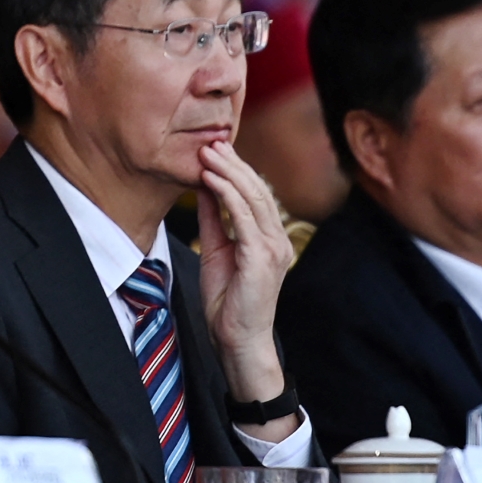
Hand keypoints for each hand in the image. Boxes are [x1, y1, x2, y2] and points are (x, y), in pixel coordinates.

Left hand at [197, 141, 297, 439]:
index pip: (256, 194)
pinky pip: (246, 218)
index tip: (216, 148)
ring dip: (230, 172)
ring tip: (210, 152)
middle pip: (258, 190)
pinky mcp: (262, 259)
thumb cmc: (228, 303)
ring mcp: (273, 249)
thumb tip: (204, 189)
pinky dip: (228, 195)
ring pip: (254, 198)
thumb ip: (213, 221)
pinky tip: (213, 179)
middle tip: (212, 141)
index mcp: (269, 238)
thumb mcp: (216, 251)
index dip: (237, 169)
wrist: (237, 342)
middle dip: (234, 163)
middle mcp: (277, 240)